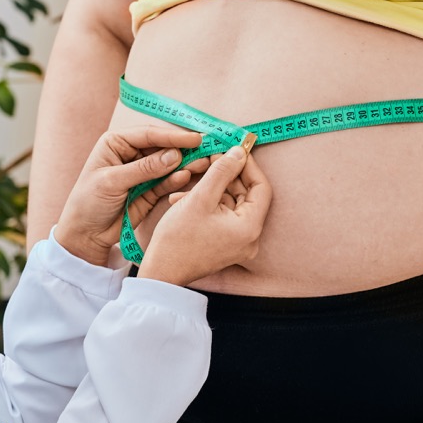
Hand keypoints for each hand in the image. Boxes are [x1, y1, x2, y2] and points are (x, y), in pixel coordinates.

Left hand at [56, 126, 203, 264]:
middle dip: (182, 149)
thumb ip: (144, 169)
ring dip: (184, 164)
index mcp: (116, 143)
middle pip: (162, 147)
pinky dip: (177, 179)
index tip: (194, 138)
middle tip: (205, 149)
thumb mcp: (113, 182)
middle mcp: (130, 154)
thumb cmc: (89, 203)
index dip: (172, 136)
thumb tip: (175, 155)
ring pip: (168, 164)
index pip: (148, 135)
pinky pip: (167, 181)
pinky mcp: (149, 190)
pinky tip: (186, 177)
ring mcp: (142, 172)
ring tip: (202, 164)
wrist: (85, 235)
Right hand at [139, 145, 271, 285]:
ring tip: (191, 181)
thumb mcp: (200, 198)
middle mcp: (250, 239)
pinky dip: (209, 204)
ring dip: (214, 189)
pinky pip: (223, 217)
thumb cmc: (178, 239)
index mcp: (249, 228)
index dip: (248, 166)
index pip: (261, 188)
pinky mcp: (225, 245)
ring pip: (232, 204)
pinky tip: (186, 199)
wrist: (161, 272)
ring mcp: (238, 244)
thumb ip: (222, 171)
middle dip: (228, 176)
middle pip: (247, 196)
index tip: (234, 150)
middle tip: (211, 159)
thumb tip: (239, 152)